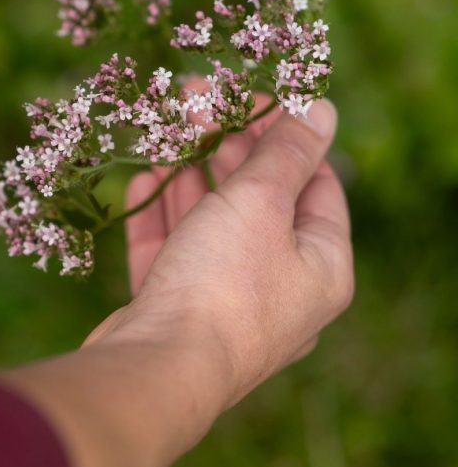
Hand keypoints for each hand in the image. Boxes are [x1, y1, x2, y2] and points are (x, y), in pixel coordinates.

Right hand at [87, 97, 353, 433]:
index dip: (285, 133)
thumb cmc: (222, 282)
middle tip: (196, 101)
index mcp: (319, 265)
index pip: (315, 182)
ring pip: (210, 224)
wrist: (157, 371)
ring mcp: (225, 300)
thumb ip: (287, 152)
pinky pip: (173, 251)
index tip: (250, 96)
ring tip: (167, 131)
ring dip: (189, 175)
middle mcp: (279, 285)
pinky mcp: (177, 309)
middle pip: (258, 200)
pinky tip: (142, 179)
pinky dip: (160, 215)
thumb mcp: (259, 202)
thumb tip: (323, 108)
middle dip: (227, 147)